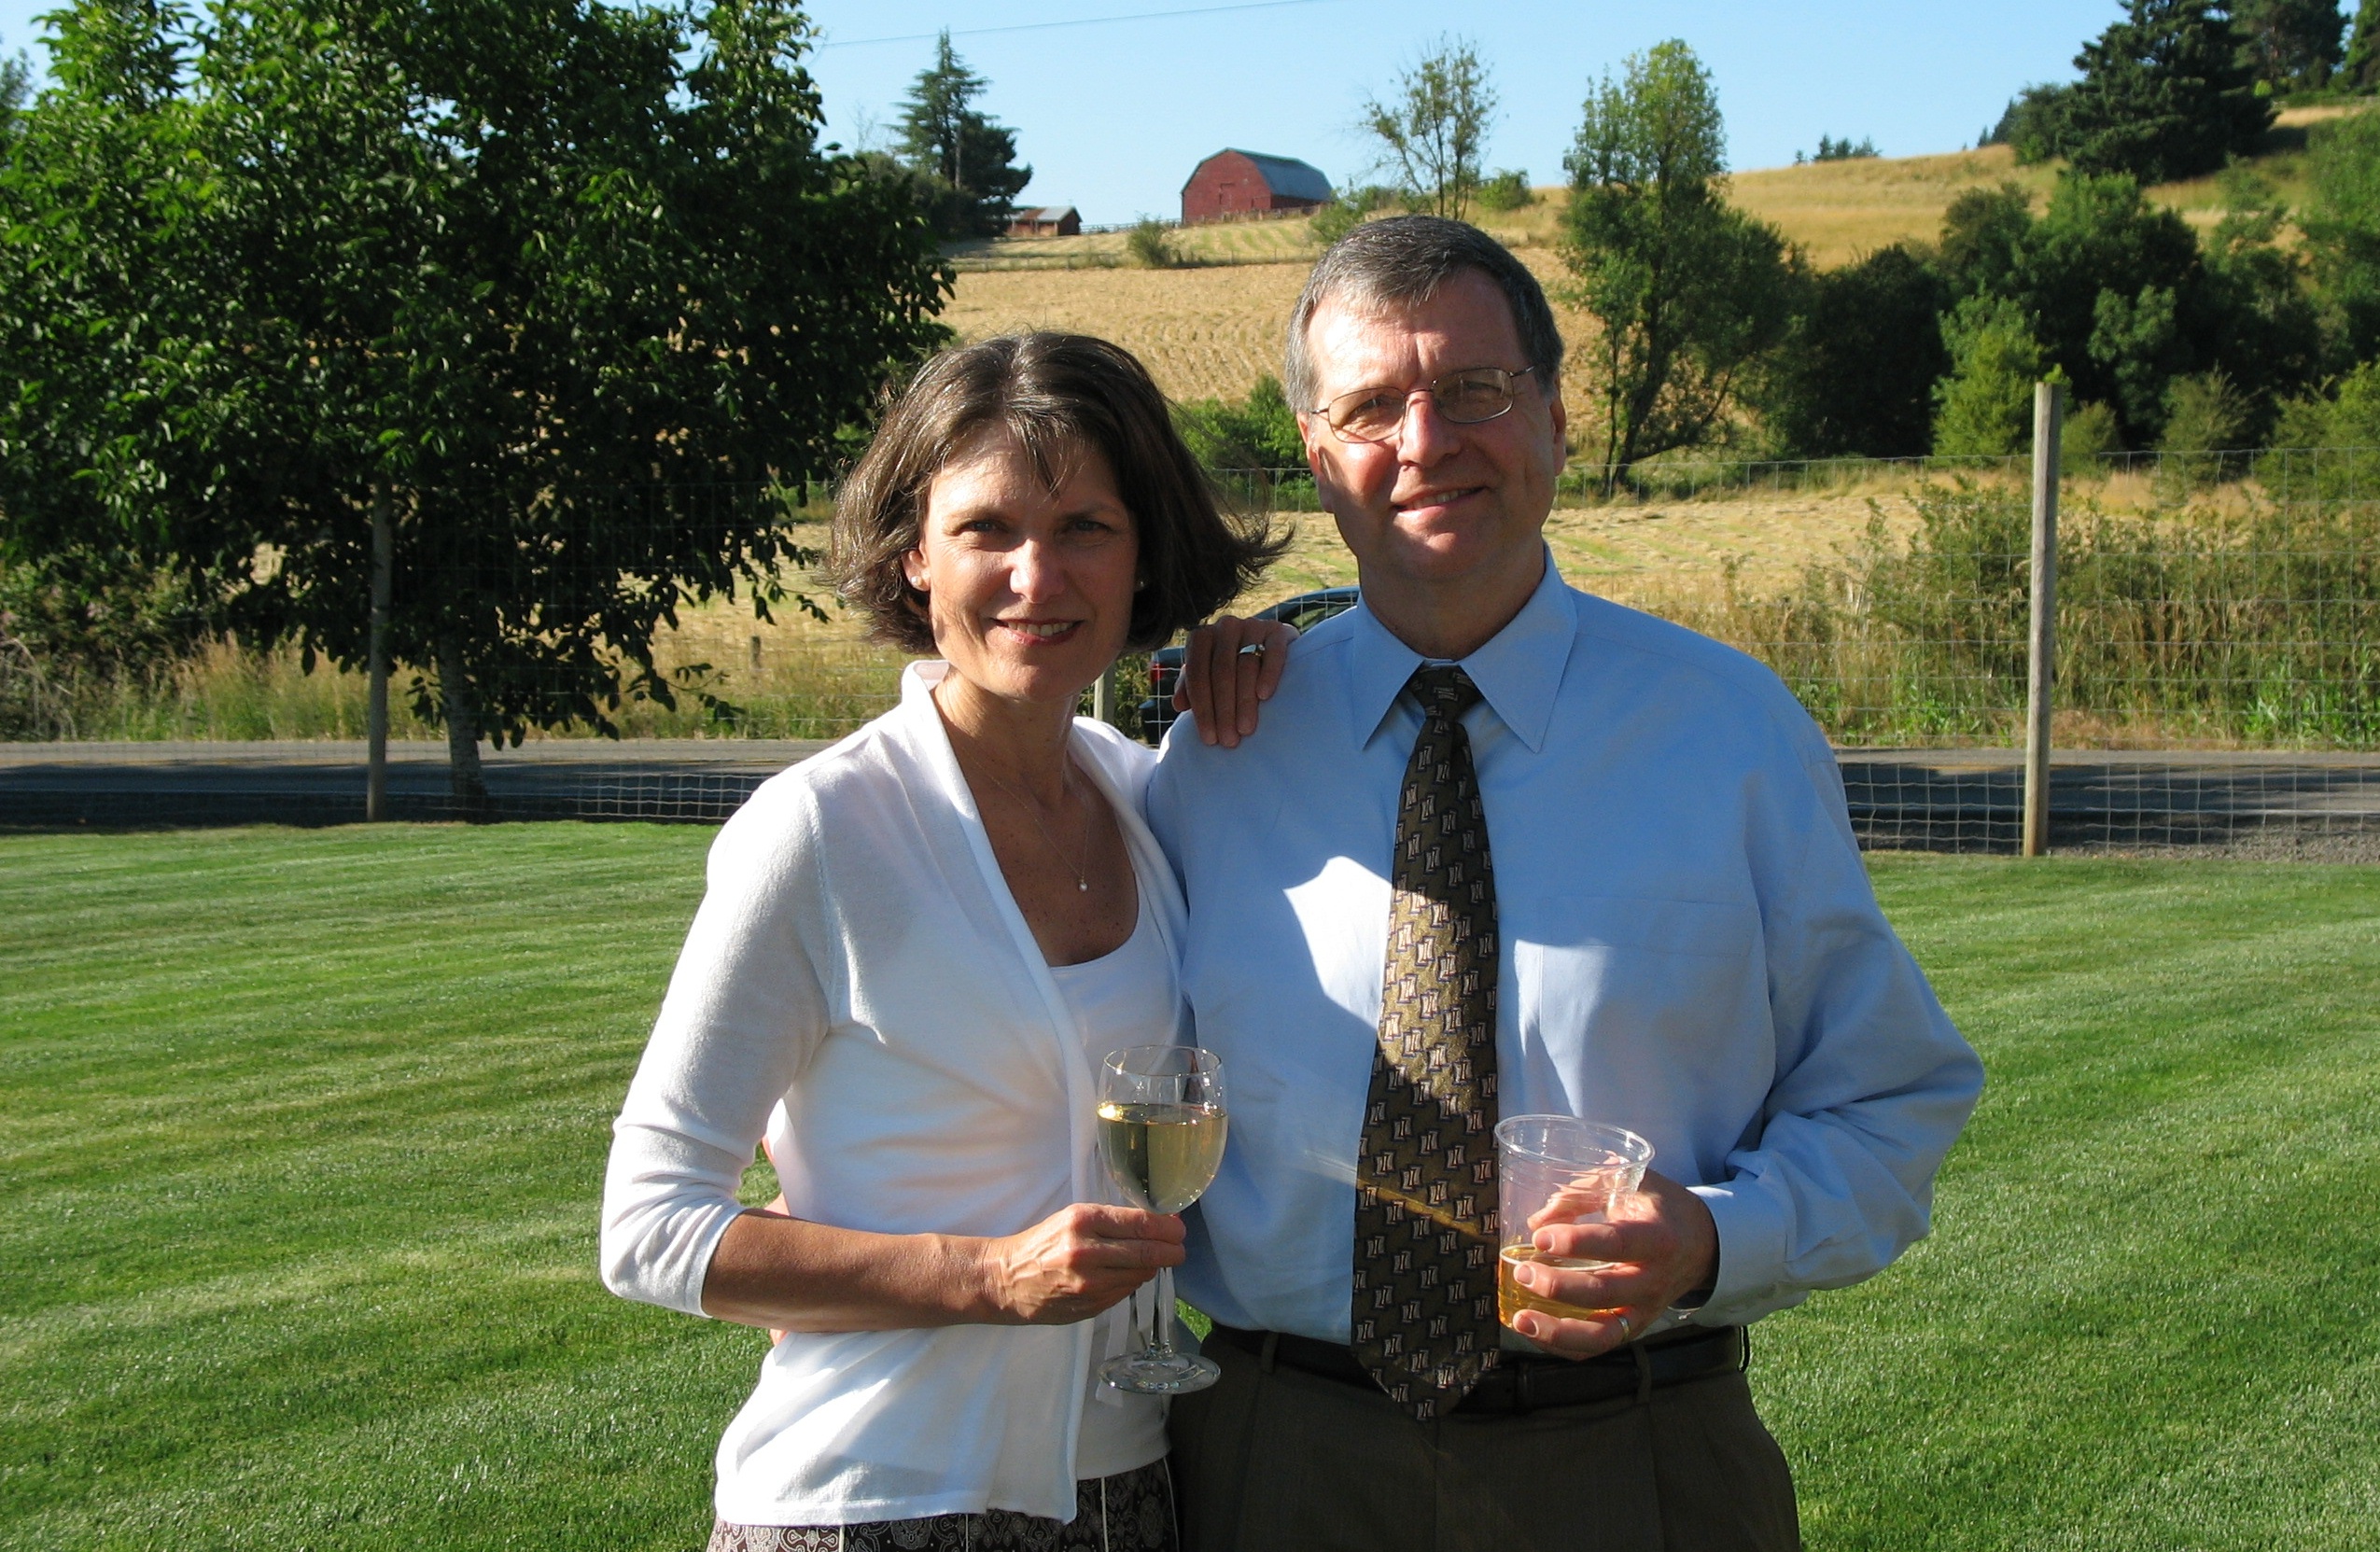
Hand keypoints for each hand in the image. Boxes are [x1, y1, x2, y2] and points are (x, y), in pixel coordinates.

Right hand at [979, 1202, 1184, 1324]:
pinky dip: (1133, 1282)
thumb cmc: (1042, 1244)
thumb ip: (1113, 1222)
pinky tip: (1129, 1275)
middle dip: (1172, 1251)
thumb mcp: (1072, 1218)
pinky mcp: (1090, 1306)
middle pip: (1147, 1252)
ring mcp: (1089, 1283)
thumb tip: (1158, 1225)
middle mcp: (1087, 1252)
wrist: (1006, 1280)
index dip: (1167, 1227)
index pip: (1140, 1223)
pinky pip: (1126, 1292)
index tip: (1178, 1228)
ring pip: (1140, 1275)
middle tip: (1180, 1249)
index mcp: (1083, 1221)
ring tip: (1157, 1260)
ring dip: (1153, 1267)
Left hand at [1173, 615, 1297, 746]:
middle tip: (1229, 740)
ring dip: (1244, 701)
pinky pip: (1273, 651)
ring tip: (1245, 729)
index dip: (1201, 707)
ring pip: (1245, 665)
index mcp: (1201, 637)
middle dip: (1223, 710)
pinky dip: (1268, 673)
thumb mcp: (1206, 679)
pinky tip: (1264, 695)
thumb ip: (1190, 688)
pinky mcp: (1278, 630)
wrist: (1269, 651)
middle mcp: (1224, 627)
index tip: (1209, 738)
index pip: (1196, 673)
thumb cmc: (1231, 671)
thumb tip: (1178, 704)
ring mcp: (1252, 625)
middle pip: (1220, 671)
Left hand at [1504, 1170, 1716, 1358]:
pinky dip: (1563, 1345)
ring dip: (1557, 1331)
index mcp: (1658, 1238)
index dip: (1575, 1242)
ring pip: (1602, 1335)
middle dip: (1557, 1286)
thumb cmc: (1660, 1209)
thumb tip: (1536, 1220)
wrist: (1702, 1245)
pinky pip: (1597, 1346)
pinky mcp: (1634, 1328)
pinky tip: (1533, 1331)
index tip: (1539, 1236)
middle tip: (1523, 1272)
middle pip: (1604, 1293)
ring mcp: (1645, 1311)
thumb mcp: (1634, 1183)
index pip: (1617, 1243)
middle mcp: (1653, 1280)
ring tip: (1521, 1319)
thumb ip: (1585, 1191)